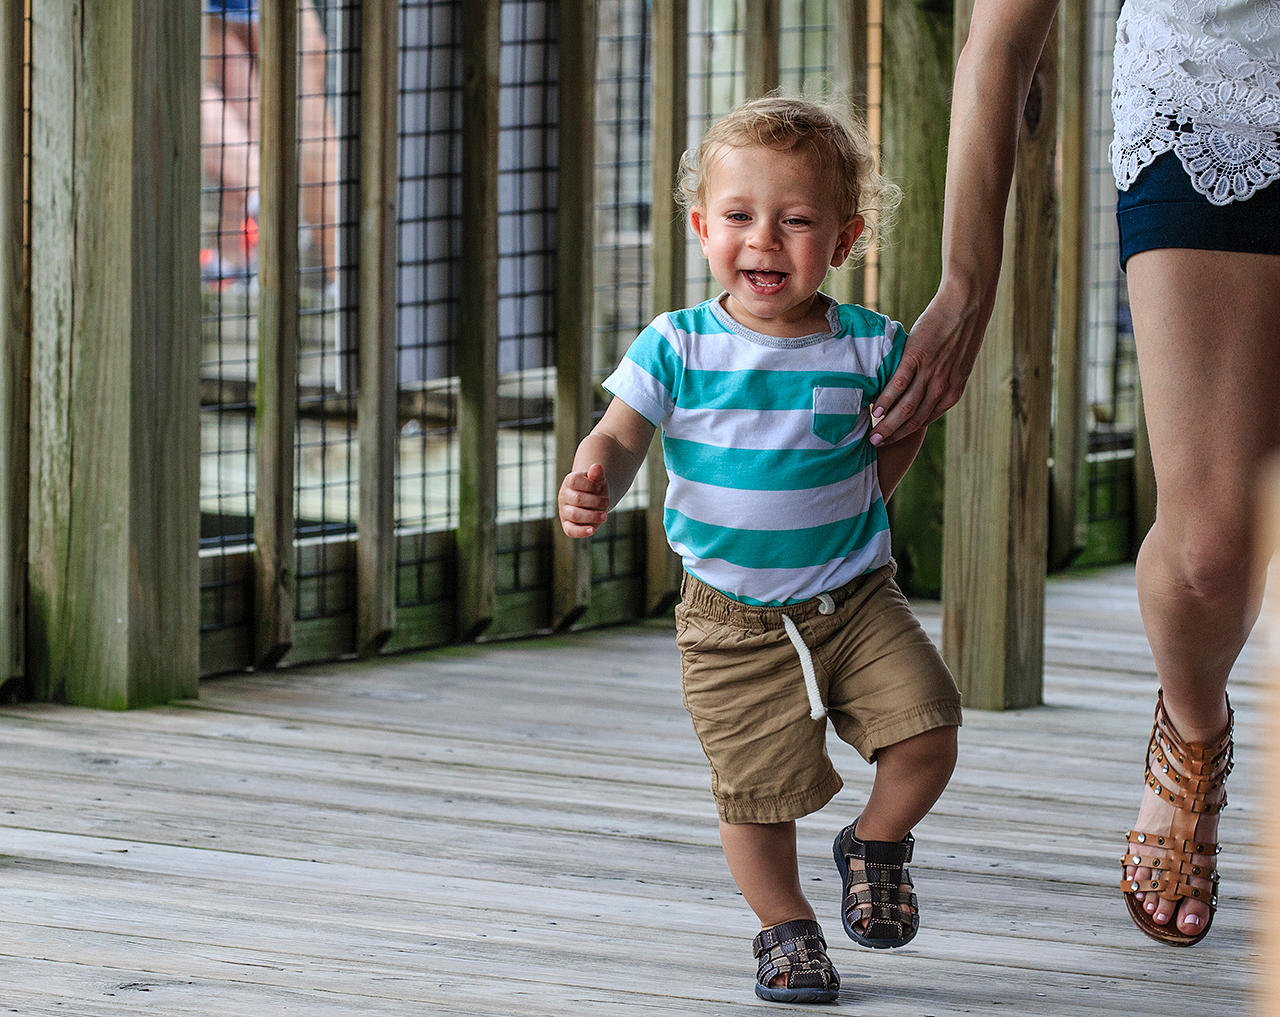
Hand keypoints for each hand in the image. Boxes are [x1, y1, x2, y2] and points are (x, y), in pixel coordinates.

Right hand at [558, 463, 609, 536]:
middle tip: (607, 502)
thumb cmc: (596, 488)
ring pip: (575, 515)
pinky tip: (592, 531)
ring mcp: (564, 511)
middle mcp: (564, 496)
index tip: (599, 487)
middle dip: (596, 501)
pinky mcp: (568, 525)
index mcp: (569, 481)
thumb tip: (597, 466)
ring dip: (592, 515)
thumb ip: (597, 474)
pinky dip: (581, 532)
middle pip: (578, 499)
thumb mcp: (599, 480)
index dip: (590, 485)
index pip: (576, 481)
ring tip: (605, 516)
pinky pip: (571, 530)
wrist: (595, 500)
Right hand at [869, 287, 990, 445]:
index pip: (926, 420)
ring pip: (906, 407)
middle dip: (894, 436)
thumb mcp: (957, 362)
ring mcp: (929, 374)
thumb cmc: (961, 331)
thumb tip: (924, 387)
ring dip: (888, 425)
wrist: (967, 305)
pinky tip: (875, 409)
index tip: (891, 441)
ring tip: (872, 435)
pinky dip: (886, 400)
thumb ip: (942, 378)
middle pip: (914, 420)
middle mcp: (942, 387)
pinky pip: (898, 385)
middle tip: (875, 446)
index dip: (906, 433)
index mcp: (953, 391)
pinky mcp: (916, 358)